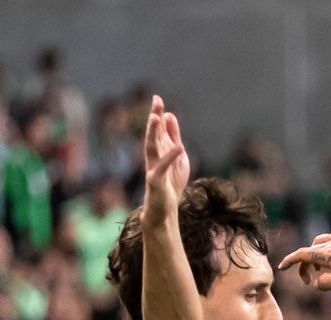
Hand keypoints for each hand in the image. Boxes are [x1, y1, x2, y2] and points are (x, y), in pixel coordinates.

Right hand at [142, 95, 189, 220]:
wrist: (164, 210)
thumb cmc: (170, 183)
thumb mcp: (177, 157)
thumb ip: (173, 137)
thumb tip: (170, 115)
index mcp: (159, 150)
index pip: (158, 129)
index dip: (158, 114)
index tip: (157, 98)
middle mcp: (153, 157)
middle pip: (153, 134)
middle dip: (154, 117)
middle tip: (156, 100)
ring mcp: (152, 168)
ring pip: (151, 147)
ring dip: (153, 132)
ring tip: (155, 117)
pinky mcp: (155, 181)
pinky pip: (162, 167)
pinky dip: (170, 157)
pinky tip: (179, 147)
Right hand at [278, 233, 330, 289]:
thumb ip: (326, 283)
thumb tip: (317, 283)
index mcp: (326, 254)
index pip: (301, 255)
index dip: (289, 261)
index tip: (282, 267)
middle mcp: (330, 244)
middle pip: (308, 252)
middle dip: (303, 266)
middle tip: (307, 281)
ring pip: (318, 246)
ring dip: (313, 258)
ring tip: (320, 271)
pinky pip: (329, 242)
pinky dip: (324, 251)